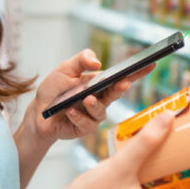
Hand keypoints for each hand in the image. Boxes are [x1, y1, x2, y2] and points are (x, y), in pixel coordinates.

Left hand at [28, 49, 154, 141]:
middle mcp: (102, 99)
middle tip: (123, 83)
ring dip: (95, 105)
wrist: (39, 113)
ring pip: (102, 111)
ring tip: (86, 99)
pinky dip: (78, 116)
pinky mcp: (85, 128)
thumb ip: (81, 60)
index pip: (122, 76)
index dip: (138, 71)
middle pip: (116, 93)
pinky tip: (69, 111)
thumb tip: (97, 62)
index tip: (150, 63)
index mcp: (100, 84)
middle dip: (121, 88)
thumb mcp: (65, 69)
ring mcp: (95, 115)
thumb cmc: (54, 91)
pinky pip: (87, 124)